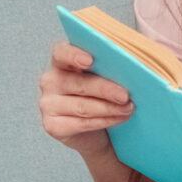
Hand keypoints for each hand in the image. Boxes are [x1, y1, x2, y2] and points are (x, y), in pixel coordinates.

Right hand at [38, 42, 134, 158]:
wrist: (96, 129)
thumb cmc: (102, 94)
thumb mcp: (106, 75)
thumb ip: (110, 65)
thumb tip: (133, 63)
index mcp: (61, 61)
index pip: (61, 52)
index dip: (74, 55)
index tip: (90, 61)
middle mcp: (50, 81)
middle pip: (79, 83)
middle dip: (106, 90)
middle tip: (126, 95)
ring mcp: (48, 104)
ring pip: (83, 106)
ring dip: (110, 108)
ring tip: (129, 108)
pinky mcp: (52, 126)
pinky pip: (82, 123)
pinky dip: (105, 121)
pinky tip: (120, 118)